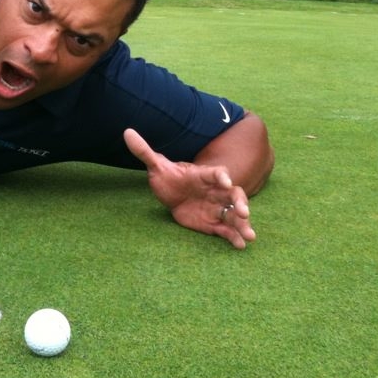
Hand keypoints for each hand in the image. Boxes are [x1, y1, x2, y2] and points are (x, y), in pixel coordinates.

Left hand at [124, 128, 254, 248]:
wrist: (173, 194)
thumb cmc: (168, 178)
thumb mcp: (156, 165)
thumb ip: (144, 151)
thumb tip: (127, 132)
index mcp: (204, 175)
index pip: (217, 173)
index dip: (222, 177)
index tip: (226, 182)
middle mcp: (216, 191)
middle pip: (234, 195)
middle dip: (241, 203)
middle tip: (243, 212)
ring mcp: (217, 207)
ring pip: (234, 214)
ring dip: (243, 223)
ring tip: (250, 235)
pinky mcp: (215, 223)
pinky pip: (227, 230)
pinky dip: (235, 237)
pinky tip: (242, 245)